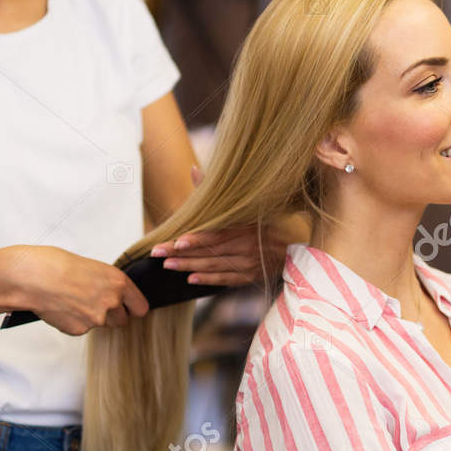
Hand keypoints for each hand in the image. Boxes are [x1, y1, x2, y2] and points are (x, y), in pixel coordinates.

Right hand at [11, 245, 147, 334]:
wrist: (32, 277)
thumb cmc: (55, 265)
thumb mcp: (91, 267)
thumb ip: (106, 283)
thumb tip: (110, 293)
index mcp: (118, 282)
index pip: (141, 307)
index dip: (133, 308)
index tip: (128, 308)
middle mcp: (112, 302)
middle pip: (122, 320)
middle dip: (110, 315)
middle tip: (91, 302)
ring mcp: (96, 318)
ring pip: (101, 325)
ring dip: (92, 318)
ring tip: (73, 301)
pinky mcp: (79, 330)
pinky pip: (82, 329)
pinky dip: (74, 322)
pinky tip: (62, 307)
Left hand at [149, 166, 290, 287]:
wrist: (291, 248)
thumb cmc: (264, 222)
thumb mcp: (245, 205)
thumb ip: (216, 189)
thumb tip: (194, 170)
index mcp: (245, 227)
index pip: (216, 235)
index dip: (196, 239)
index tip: (176, 241)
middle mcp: (247, 247)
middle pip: (210, 252)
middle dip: (182, 253)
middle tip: (159, 253)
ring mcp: (248, 264)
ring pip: (214, 267)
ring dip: (189, 266)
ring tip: (168, 265)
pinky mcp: (249, 277)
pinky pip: (225, 280)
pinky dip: (208, 280)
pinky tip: (190, 279)